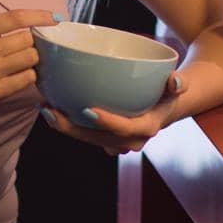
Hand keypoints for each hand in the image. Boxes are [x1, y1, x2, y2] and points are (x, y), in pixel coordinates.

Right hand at [0, 0, 52, 114]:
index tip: (55, 17)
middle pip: (27, 39)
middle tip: (24, 43)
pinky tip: (19, 72)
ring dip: (32, 57)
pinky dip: (28, 74)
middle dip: (30, 40)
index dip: (39, 16)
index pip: (16, 17)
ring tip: (22, 57)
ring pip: (30, 59)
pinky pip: (27, 78)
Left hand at [38, 71, 186, 154]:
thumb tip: (176, 81)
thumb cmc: (167, 92)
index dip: (107, 122)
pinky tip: (48, 107)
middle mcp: (129, 141)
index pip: (125, 129)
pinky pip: (83, 134)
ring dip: (64, 127)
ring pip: (86, 139)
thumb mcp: (175, 86)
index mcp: (146, 128)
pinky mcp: (103, 137)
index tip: (88, 110)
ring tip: (44, 108)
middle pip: (97, 139)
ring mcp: (114, 142)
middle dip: (73, 128)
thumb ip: (178, 82)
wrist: (163, 106)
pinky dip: (66, 123)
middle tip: (51, 110)